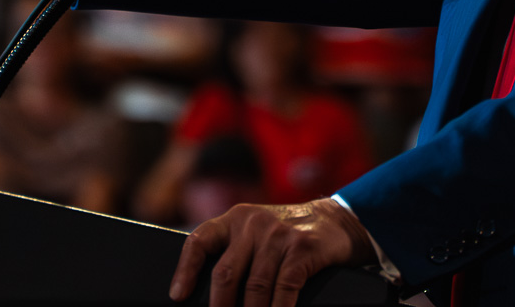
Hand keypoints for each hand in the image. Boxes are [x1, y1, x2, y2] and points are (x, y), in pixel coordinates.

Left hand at [170, 198, 375, 306]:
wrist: (337, 221)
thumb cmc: (288, 235)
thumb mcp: (257, 231)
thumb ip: (236, 251)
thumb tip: (213, 295)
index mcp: (235, 218)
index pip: (199, 240)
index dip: (185, 270)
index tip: (178, 296)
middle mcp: (253, 223)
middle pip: (226, 273)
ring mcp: (279, 235)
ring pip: (255, 287)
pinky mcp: (303, 248)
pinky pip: (284, 288)